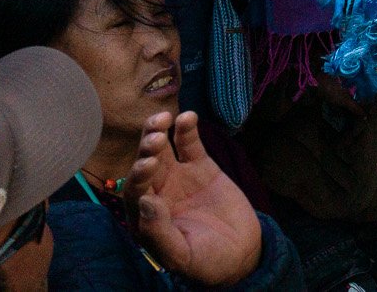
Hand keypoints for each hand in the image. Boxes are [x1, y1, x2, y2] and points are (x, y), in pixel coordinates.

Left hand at [127, 111, 262, 285]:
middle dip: (146, 150)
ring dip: (158, 132)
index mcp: (145, 217)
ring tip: (163, 119)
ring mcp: (178, 177)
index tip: (149, 167)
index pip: (134, 192)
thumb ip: (159, 232)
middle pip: (144, 164)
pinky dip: (187, 130)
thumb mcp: (180, 255)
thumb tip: (146, 201)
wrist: (241, 252)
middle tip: (156, 138)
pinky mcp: (200, 166)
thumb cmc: (206, 260)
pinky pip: (189, 144)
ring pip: (162, 149)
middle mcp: (157, 192)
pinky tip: (187, 116)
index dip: (138, 177)